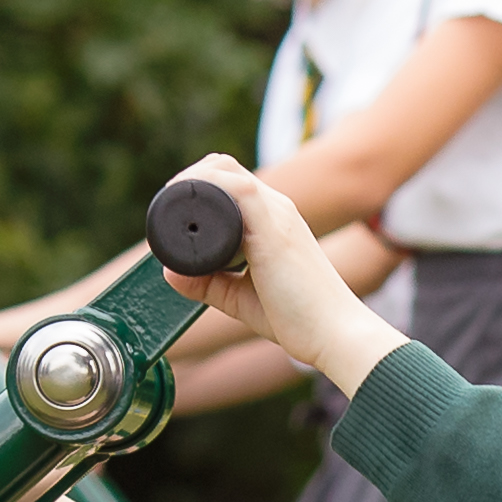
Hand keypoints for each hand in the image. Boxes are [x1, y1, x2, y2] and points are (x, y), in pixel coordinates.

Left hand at [163, 155, 406, 395]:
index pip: (233, 182)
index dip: (199, 186)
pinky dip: (206, 189)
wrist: (336, 333)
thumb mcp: (242, 299)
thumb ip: (209, 285)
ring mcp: (278, 214)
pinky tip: (185, 208)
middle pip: (226, 168)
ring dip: (192, 180)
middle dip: (189, 179)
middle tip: (164, 208)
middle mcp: (278, 209)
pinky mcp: (275, 227)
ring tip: (168, 204)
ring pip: (227, 171)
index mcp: (274, 221)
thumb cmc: (300, 319)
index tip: (173, 213)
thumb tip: (169, 273)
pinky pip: (238, 189)